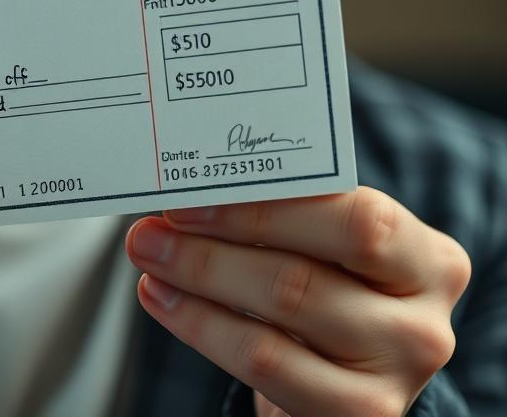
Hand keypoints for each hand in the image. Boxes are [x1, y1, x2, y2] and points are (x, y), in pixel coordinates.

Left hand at [125, 187, 470, 416]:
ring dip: (198, 283)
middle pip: (304, 277)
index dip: (265, 209)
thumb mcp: (333, 246)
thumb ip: (288, 212)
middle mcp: (422, 322)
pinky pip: (262, 366)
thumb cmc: (336, 288)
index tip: (192, 197)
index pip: (356, 218)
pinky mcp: (356, 416)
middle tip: (151, 230)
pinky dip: (200, 326)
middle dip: (212, 249)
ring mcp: (393, 378)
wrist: (351, 374)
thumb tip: (196, 185)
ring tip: (149, 259)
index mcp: (428, 258)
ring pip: (277, 324)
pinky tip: (165, 299)